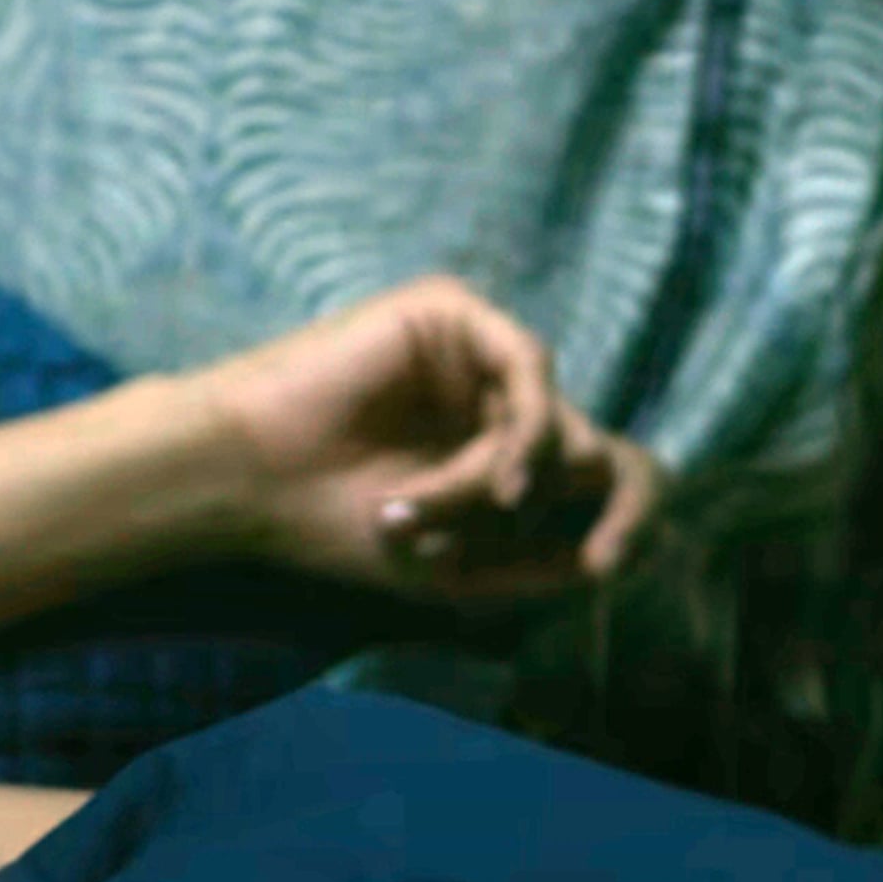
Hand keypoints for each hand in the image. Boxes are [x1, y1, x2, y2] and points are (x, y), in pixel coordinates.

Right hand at [200, 275, 666, 605]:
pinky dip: (520, 438)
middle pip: (598, 452)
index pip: (611, 475)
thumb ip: (546, 565)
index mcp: (510, 456)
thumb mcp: (461, 569)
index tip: (608, 568)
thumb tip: (631, 557)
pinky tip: (495, 481)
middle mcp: (506, 402)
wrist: (249, 480)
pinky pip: (533, 369)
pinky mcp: (455, 313)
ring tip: (420, 514)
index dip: (634, 519)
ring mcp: (483, 355)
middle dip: (564, 512)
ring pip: (558, 425)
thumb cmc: (337, 524)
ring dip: (499, 487)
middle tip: (538, 550)